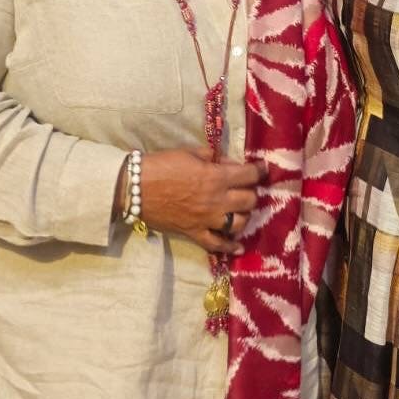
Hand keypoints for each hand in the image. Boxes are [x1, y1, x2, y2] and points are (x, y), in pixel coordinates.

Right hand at [138, 147, 263, 254]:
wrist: (136, 188)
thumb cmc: (162, 165)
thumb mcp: (190, 153)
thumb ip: (213, 157)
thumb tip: (228, 163)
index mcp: (217, 177)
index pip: (249, 175)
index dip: (260, 171)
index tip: (263, 169)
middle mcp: (217, 200)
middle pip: (249, 201)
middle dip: (251, 193)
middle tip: (246, 188)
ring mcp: (206, 219)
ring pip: (239, 223)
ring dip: (243, 216)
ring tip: (240, 210)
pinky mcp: (195, 233)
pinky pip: (217, 244)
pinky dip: (230, 246)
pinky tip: (238, 246)